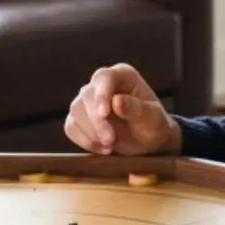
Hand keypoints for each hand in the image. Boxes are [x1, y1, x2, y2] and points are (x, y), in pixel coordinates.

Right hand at [65, 63, 181, 156]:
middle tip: (111, 141)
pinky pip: (71, 127)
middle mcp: (102, 84)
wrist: (148, 142)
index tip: (105, 114)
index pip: (104, 77)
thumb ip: (138, 109)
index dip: (102, 94)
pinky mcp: (79, 118)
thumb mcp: (153, 119)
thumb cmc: (153, 125)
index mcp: (122, 75)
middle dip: (97, 121)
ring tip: (110, 146)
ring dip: (90, 132)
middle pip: (87, 96)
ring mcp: (88, 100)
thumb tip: (117, 102)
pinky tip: (103, 148)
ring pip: (76, 111)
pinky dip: (84, 140)